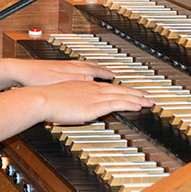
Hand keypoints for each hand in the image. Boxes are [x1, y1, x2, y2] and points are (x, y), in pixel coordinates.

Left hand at [8, 58, 117, 86]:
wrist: (19, 71)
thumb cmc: (36, 77)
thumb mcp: (58, 81)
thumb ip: (76, 80)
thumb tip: (92, 80)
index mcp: (71, 69)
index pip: (93, 70)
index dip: (105, 74)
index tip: (115, 76)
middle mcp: (68, 65)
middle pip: (90, 66)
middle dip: (102, 70)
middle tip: (112, 73)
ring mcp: (62, 66)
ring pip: (83, 66)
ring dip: (93, 69)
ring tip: (99, 72)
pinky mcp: (55, 69)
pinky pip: (75, 68)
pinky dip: (82, 70)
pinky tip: (79, 75)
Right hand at [20, 80, 153, 125]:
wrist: (41, 98)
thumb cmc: (47, 98)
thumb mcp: (63, 95)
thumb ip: (74, 100)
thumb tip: (78, 106)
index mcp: (85, 85)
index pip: (110, 87)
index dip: (123, 89)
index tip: (133, 92)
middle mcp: (92, 88)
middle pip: (120, 89)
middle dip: (136, 93)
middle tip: (149, 96)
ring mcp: (94, 96)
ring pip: (122, 95)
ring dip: (137, 98)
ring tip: (149, 101)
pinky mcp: (93, 106)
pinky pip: (116, 103)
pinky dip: (129, 104)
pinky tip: (137, 106)